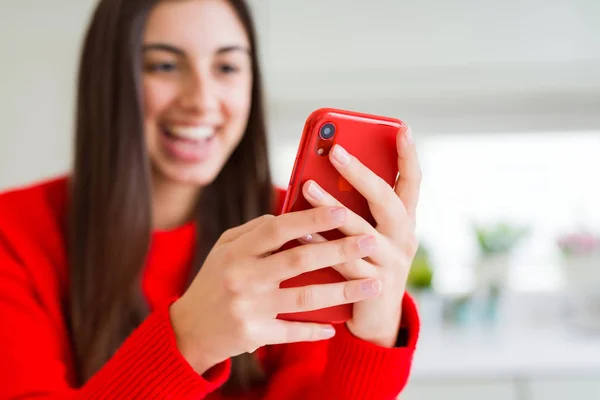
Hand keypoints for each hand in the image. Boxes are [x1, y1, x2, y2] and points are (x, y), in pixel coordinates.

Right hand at [169, 206, 381, 373]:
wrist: (189, 328)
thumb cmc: (214, 280)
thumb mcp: (224, 248)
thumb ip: (255, 230)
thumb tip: (291, 214)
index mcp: (237, 251)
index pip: (278, 228)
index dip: (312, 218)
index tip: (342, 210)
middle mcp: (243, 277)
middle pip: (300, 260)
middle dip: (340, 249)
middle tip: (372, 241)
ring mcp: (249, 308)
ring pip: (306, 297)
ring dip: (344, 291)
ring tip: (374, 284)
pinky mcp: (255, 334)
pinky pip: (294, 331)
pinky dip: (317, 330)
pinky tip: (338, 326)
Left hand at [299, 126, 421, 346]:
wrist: (376, 315)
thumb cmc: (368, 261)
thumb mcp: (372, 231)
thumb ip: (358, 206)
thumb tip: (325, 170)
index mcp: (404, 220)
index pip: (412, 182)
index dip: (408, 156)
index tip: (402, 129)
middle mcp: (403, 237)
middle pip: (385, 199)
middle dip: (360, 173)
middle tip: (335, 152)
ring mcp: (390, 262)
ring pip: (360, 230)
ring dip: (331, 207)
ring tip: (307, 186)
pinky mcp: (372, 285)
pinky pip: (344, 263)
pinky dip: (321, 246)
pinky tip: (303, 234)